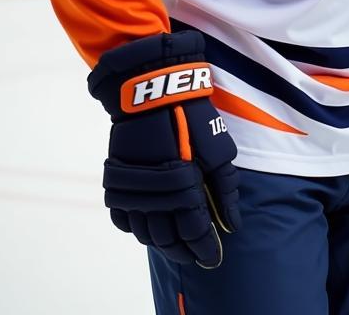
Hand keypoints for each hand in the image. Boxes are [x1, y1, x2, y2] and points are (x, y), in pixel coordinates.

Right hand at [87, 30, 241, 265]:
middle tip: (196, 255)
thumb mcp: (219, 149)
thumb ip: (226, 189)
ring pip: (144, 233)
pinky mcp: (117, 182)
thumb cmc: (192, 117)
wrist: (151, 91)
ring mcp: (133, 190)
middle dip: (184, 250)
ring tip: (176, 245)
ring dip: (161, 243)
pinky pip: (122, 218)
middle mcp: (155, 196)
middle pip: (168, 239)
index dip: (205, 248)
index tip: (213, 257)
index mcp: (184, 189)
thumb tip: (231, 223)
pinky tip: (148, 228)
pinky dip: (136, 229)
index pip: (195, 234)